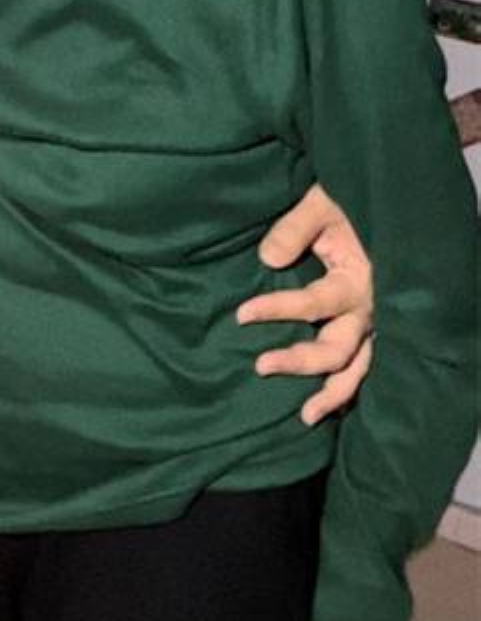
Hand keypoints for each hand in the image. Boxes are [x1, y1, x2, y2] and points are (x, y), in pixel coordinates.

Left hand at [237, 184, 373, 425]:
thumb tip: (267, 259)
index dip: (278, 309)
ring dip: (332, 394)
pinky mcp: (370, 330)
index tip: (241, 315)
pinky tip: (329, 409)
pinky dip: (349, 390)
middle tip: (261, 366)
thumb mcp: (320, 204)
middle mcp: (369, 309)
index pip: (314, 303)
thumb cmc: (345, 202)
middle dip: (300, 362)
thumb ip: (294, 229)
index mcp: (357, 279)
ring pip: (356, 369)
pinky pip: (364, 367)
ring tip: (305, 417)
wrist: (380, 205)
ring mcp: (373, 325)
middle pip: (337, 348)